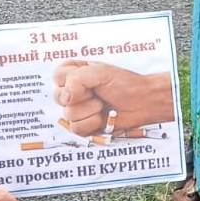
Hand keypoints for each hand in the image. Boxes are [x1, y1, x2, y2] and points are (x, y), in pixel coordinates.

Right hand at [53, 60, 174, 135]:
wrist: (142, 103)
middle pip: (59, 97)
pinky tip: (103, 117)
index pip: (57, 76)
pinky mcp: (83, 125)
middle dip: (82, 97)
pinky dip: (92, 123)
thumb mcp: (100, 72)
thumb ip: (77, 79)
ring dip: (91, 110)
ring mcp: (77, 109)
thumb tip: (65, 97)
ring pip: (68, 114)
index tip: (89, 80)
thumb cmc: (124, 84)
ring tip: (103, 105)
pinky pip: (76, 128)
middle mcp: (73, 91)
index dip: (71, 80)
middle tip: (98, 93)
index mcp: (74, 73)